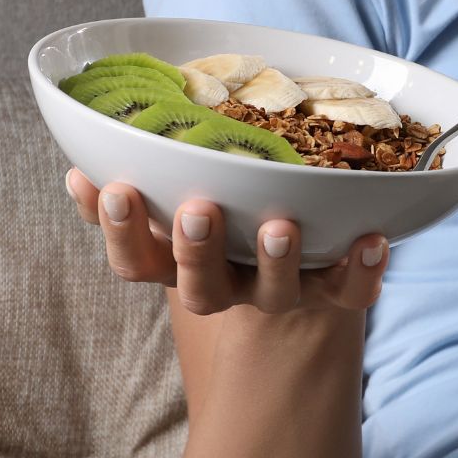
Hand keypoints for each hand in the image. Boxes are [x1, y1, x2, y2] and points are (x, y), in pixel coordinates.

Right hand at [64, 167, 388, 316]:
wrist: (293, 269)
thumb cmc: (223, 224)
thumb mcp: (175, 206)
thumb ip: (136, 185)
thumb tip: (82, 165)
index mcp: (181, 267)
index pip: (137, 264)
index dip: (121, 232)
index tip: (116, 188)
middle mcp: (229, 288)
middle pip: (203, 290)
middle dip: (198, 252)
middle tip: (198, 210)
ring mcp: (283, 292)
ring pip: (276, 292)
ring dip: (276, 261)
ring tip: (280, 225)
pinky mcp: (334, 290)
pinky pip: (351, 292)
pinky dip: (363, 270)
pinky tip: (375, 238)